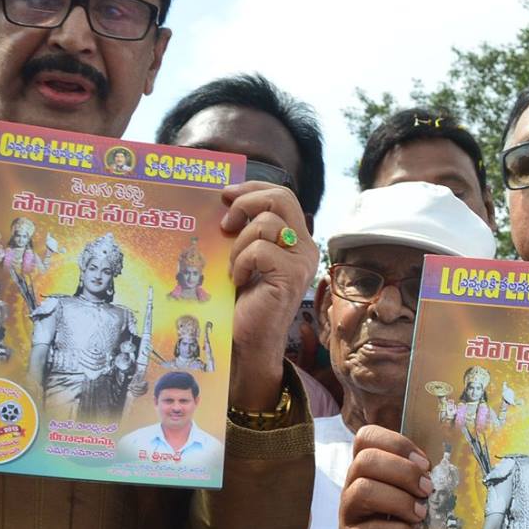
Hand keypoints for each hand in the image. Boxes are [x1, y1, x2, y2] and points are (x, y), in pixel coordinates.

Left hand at [222, 182, 317, 411]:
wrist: (247, 341)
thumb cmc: (241, 300)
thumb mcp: (242, 255)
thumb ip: (244, 229)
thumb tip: (223, 199)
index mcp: (295, 238)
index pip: (282, 195)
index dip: (253, 187)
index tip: (225, 193)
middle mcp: (305, 246)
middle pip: (282, 197)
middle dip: (247, 201)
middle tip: (226, 222)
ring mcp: (301, 261)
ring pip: (267, 223)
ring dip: (239, 243)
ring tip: (234, 267)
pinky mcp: (292, 276)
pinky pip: (260, 250)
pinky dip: (241, 262)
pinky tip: (239, 280)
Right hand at [340, 426, 429, 528]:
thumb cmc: (412, 528)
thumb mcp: (417, 497)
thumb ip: (424, 477)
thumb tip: (452, 463)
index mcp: (368, 471)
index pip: (366, 438)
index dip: (396, 443)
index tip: (424, 462)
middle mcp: (353, 490)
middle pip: (365, 461)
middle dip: (403, 472)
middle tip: (427, 489)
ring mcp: (349, 518)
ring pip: (362, 492)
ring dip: (399, 500)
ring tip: (421, 514)